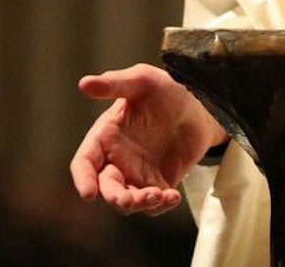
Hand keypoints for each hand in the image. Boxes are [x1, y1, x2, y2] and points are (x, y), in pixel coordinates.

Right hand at [69, 63, 228, 216]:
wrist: (201, 105)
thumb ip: (115, 83)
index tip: (88, 193)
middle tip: (130, 199)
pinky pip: (153, 204)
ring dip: (140, 203)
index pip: (85, 162)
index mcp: (105, 136)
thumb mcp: (143, 80)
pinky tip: (173, 196)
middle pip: (106, 187)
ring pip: (128, 200)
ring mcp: (136, 174)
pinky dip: (161, 205)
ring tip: (159, 195)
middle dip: (115, 197)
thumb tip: (84, 83)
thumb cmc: (167, 89)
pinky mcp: (157, 183)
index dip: (83, 178)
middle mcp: (116, 159)